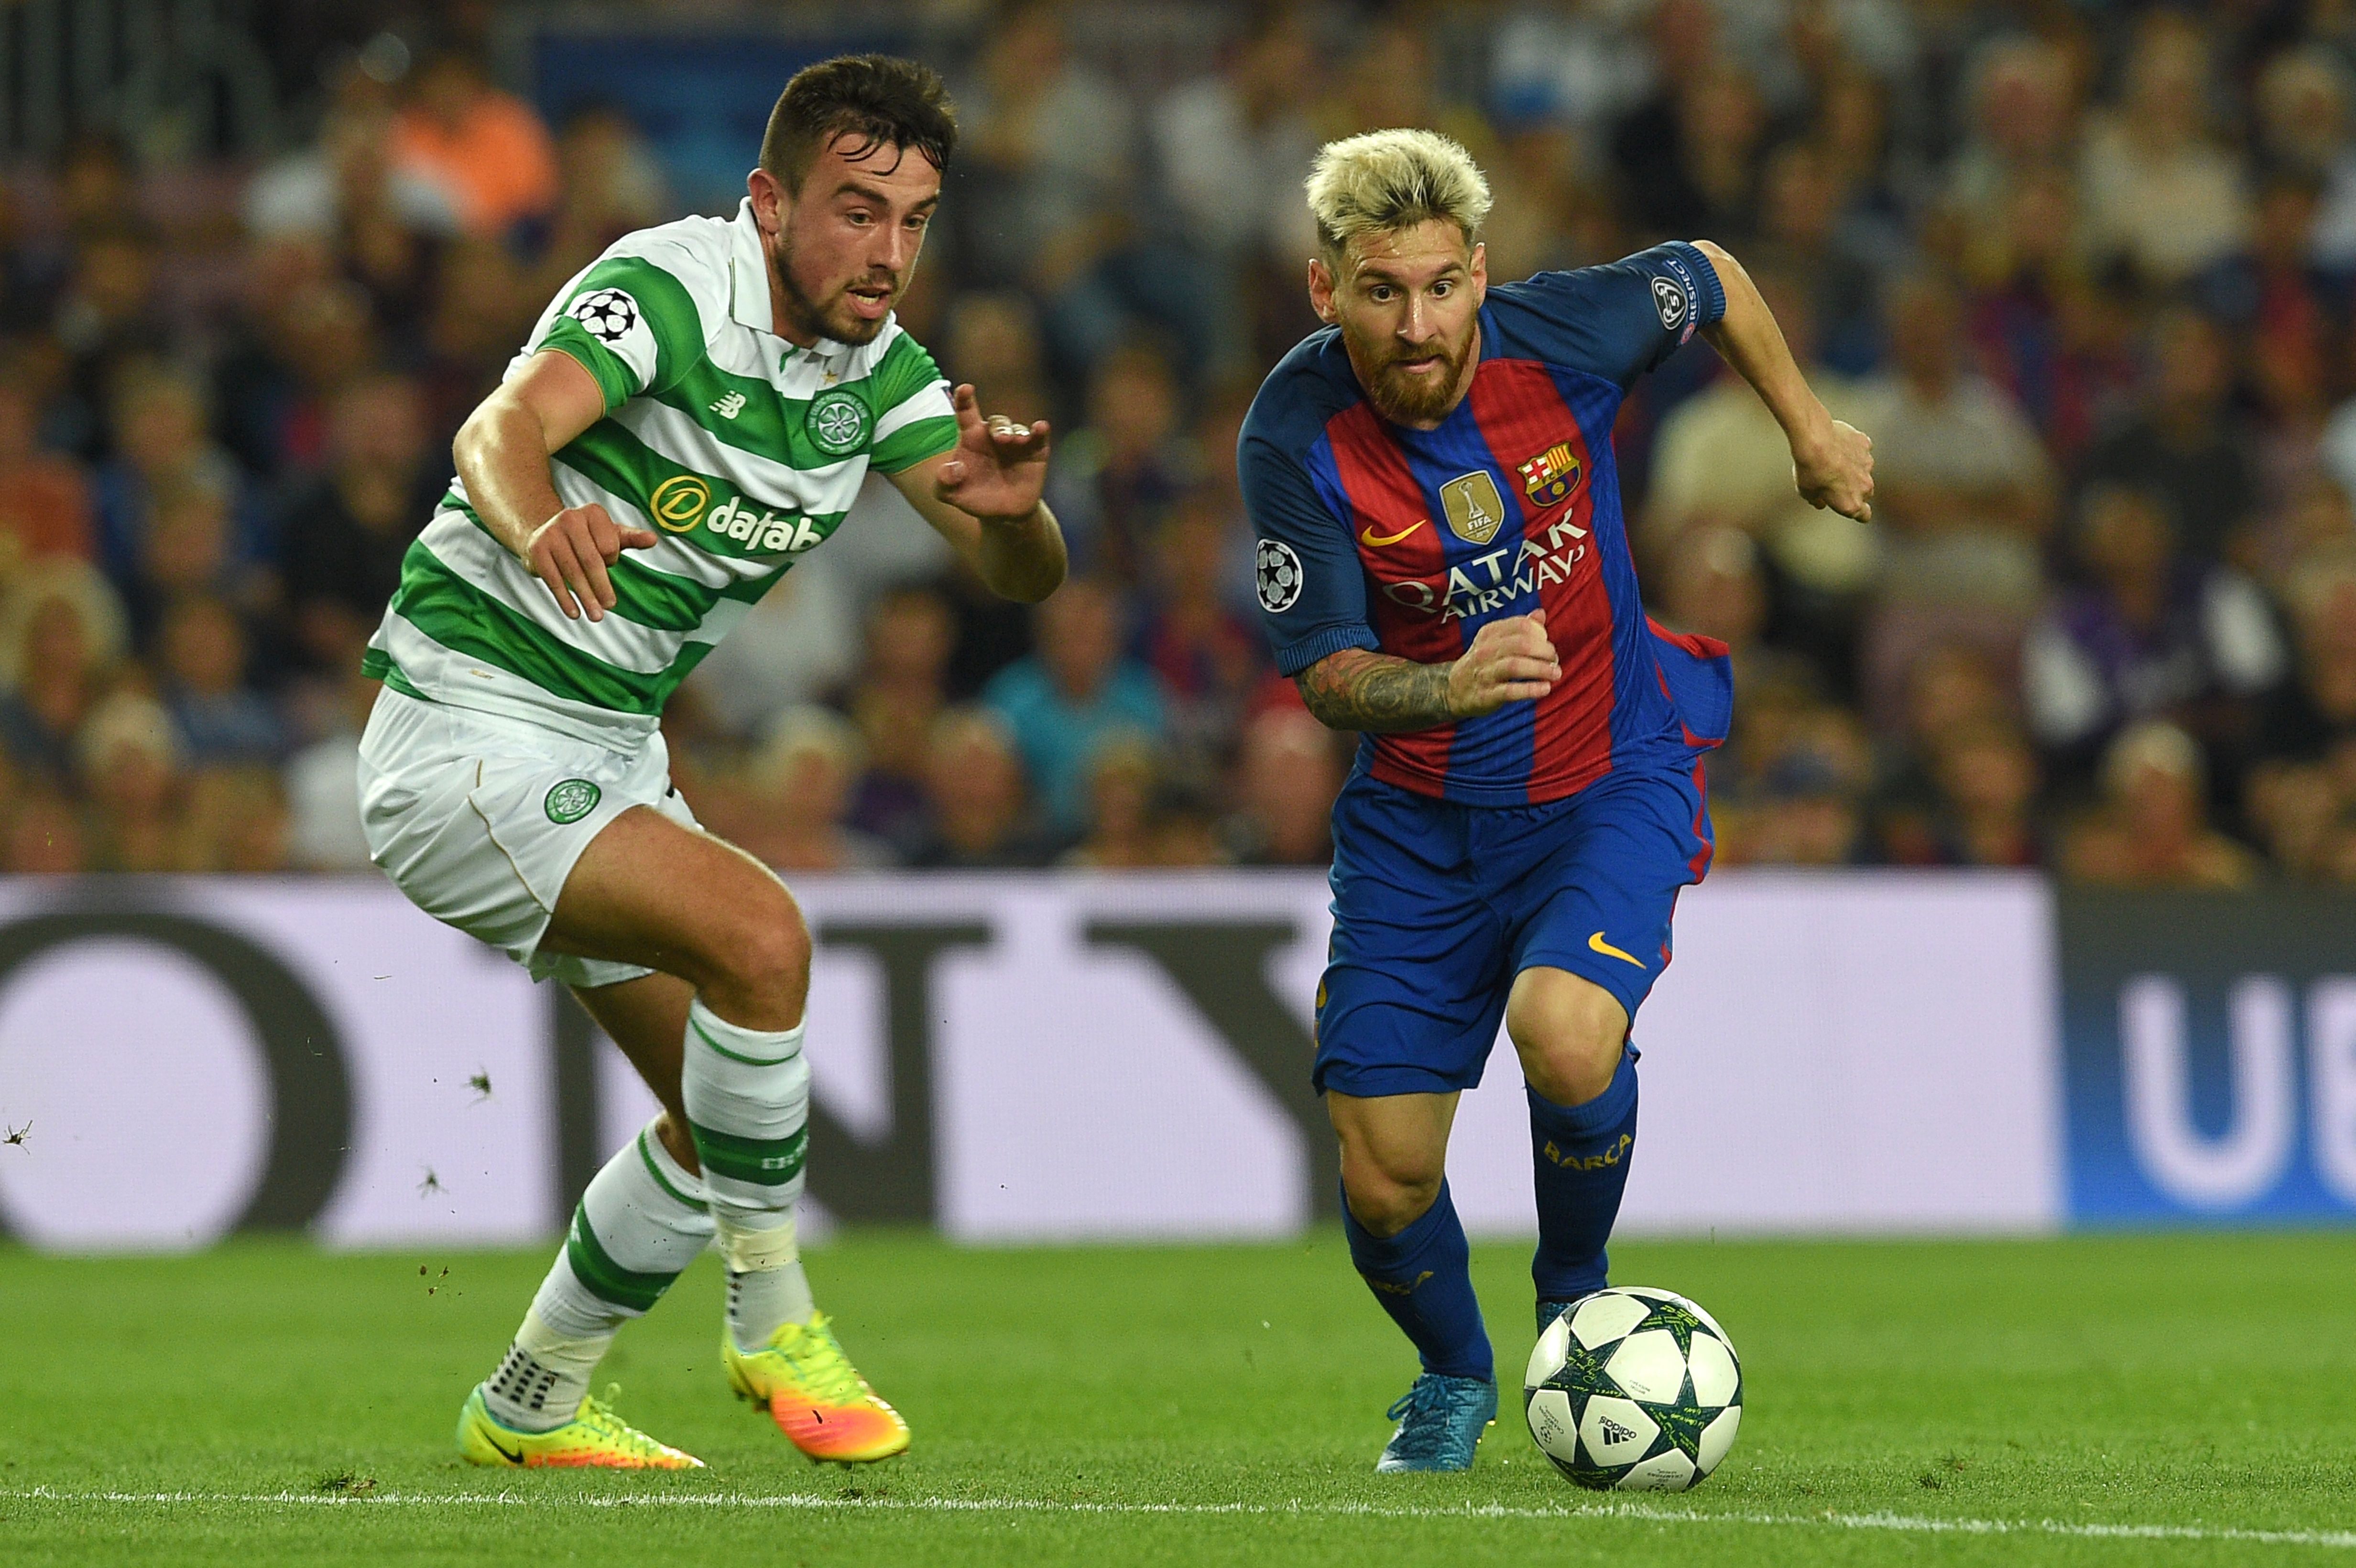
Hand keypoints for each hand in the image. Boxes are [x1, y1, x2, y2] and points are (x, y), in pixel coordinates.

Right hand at [524, 503, 657, 620]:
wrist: (541, 534)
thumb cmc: (584, 537)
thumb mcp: (609, 534)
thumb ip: (631, 538)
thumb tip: (654, 539)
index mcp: (592, 513)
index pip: (609, 544)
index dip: (612, 559)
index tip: (608, 564)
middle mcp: (570, 518)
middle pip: (591, 560)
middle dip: (602, 587)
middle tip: (610, 606)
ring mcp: (551, 534)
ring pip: (573, 572)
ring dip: (586, 597)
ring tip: (596, 616)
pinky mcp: (536, 550)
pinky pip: (553, 579)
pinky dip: (565, 599)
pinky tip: (574, 613)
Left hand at [934, 383, 1050, 523]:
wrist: (1002, 514)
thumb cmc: (973, 497)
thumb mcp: (949, 493)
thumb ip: (943, 482)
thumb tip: (953, 469)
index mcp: (971, 438)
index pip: (966, 412)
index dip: (965, 399)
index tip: (965, 389)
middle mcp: (994, 436)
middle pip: (997, 422)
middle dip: (1000, 427)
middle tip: (1002, 439)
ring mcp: (1016, 442)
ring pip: (1018, 428)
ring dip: (1017, 432)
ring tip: (1017, 441)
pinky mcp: (1035, 451)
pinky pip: (1039, 436)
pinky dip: (1040, 430)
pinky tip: (1040, 427)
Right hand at [1447, 609, 1559, 717]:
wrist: (1453, 689)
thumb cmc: (1483, 662)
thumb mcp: (1495, 641)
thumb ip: (1518, 627)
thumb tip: (1540, 614)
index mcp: (1489, 634)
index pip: (1520, 625)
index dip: (1540, 633)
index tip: (1547, 644)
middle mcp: (1485, 651)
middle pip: (1521, 644)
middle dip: (1544, 651)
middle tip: (1554, 659)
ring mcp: (1484, 673)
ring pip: (1515, 666)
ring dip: (1540, 669)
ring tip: (1556, 673)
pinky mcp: (1486, 695)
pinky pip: (1510, 691)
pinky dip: (1530, 689)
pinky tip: (1545, 688)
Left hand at [1794, 419, 1873, 522]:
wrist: (1815, 439)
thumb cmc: (1809, 468)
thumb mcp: (1806, 491)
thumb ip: (1817, 500)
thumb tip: (1820, 503)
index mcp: (1851, 503)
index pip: (1864, 515)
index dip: (1858, 513)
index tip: (1851, 507)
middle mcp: (1864, 486)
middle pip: (1865, 493)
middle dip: (1854, 490)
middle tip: (1836, 482)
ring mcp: (1868, 465)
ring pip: (1864, 470)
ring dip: (1854, 468)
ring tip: (1833, 460)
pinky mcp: (1866, 445)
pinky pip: (1861, 450)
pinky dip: (1853, 449)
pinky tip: (1838, 444)